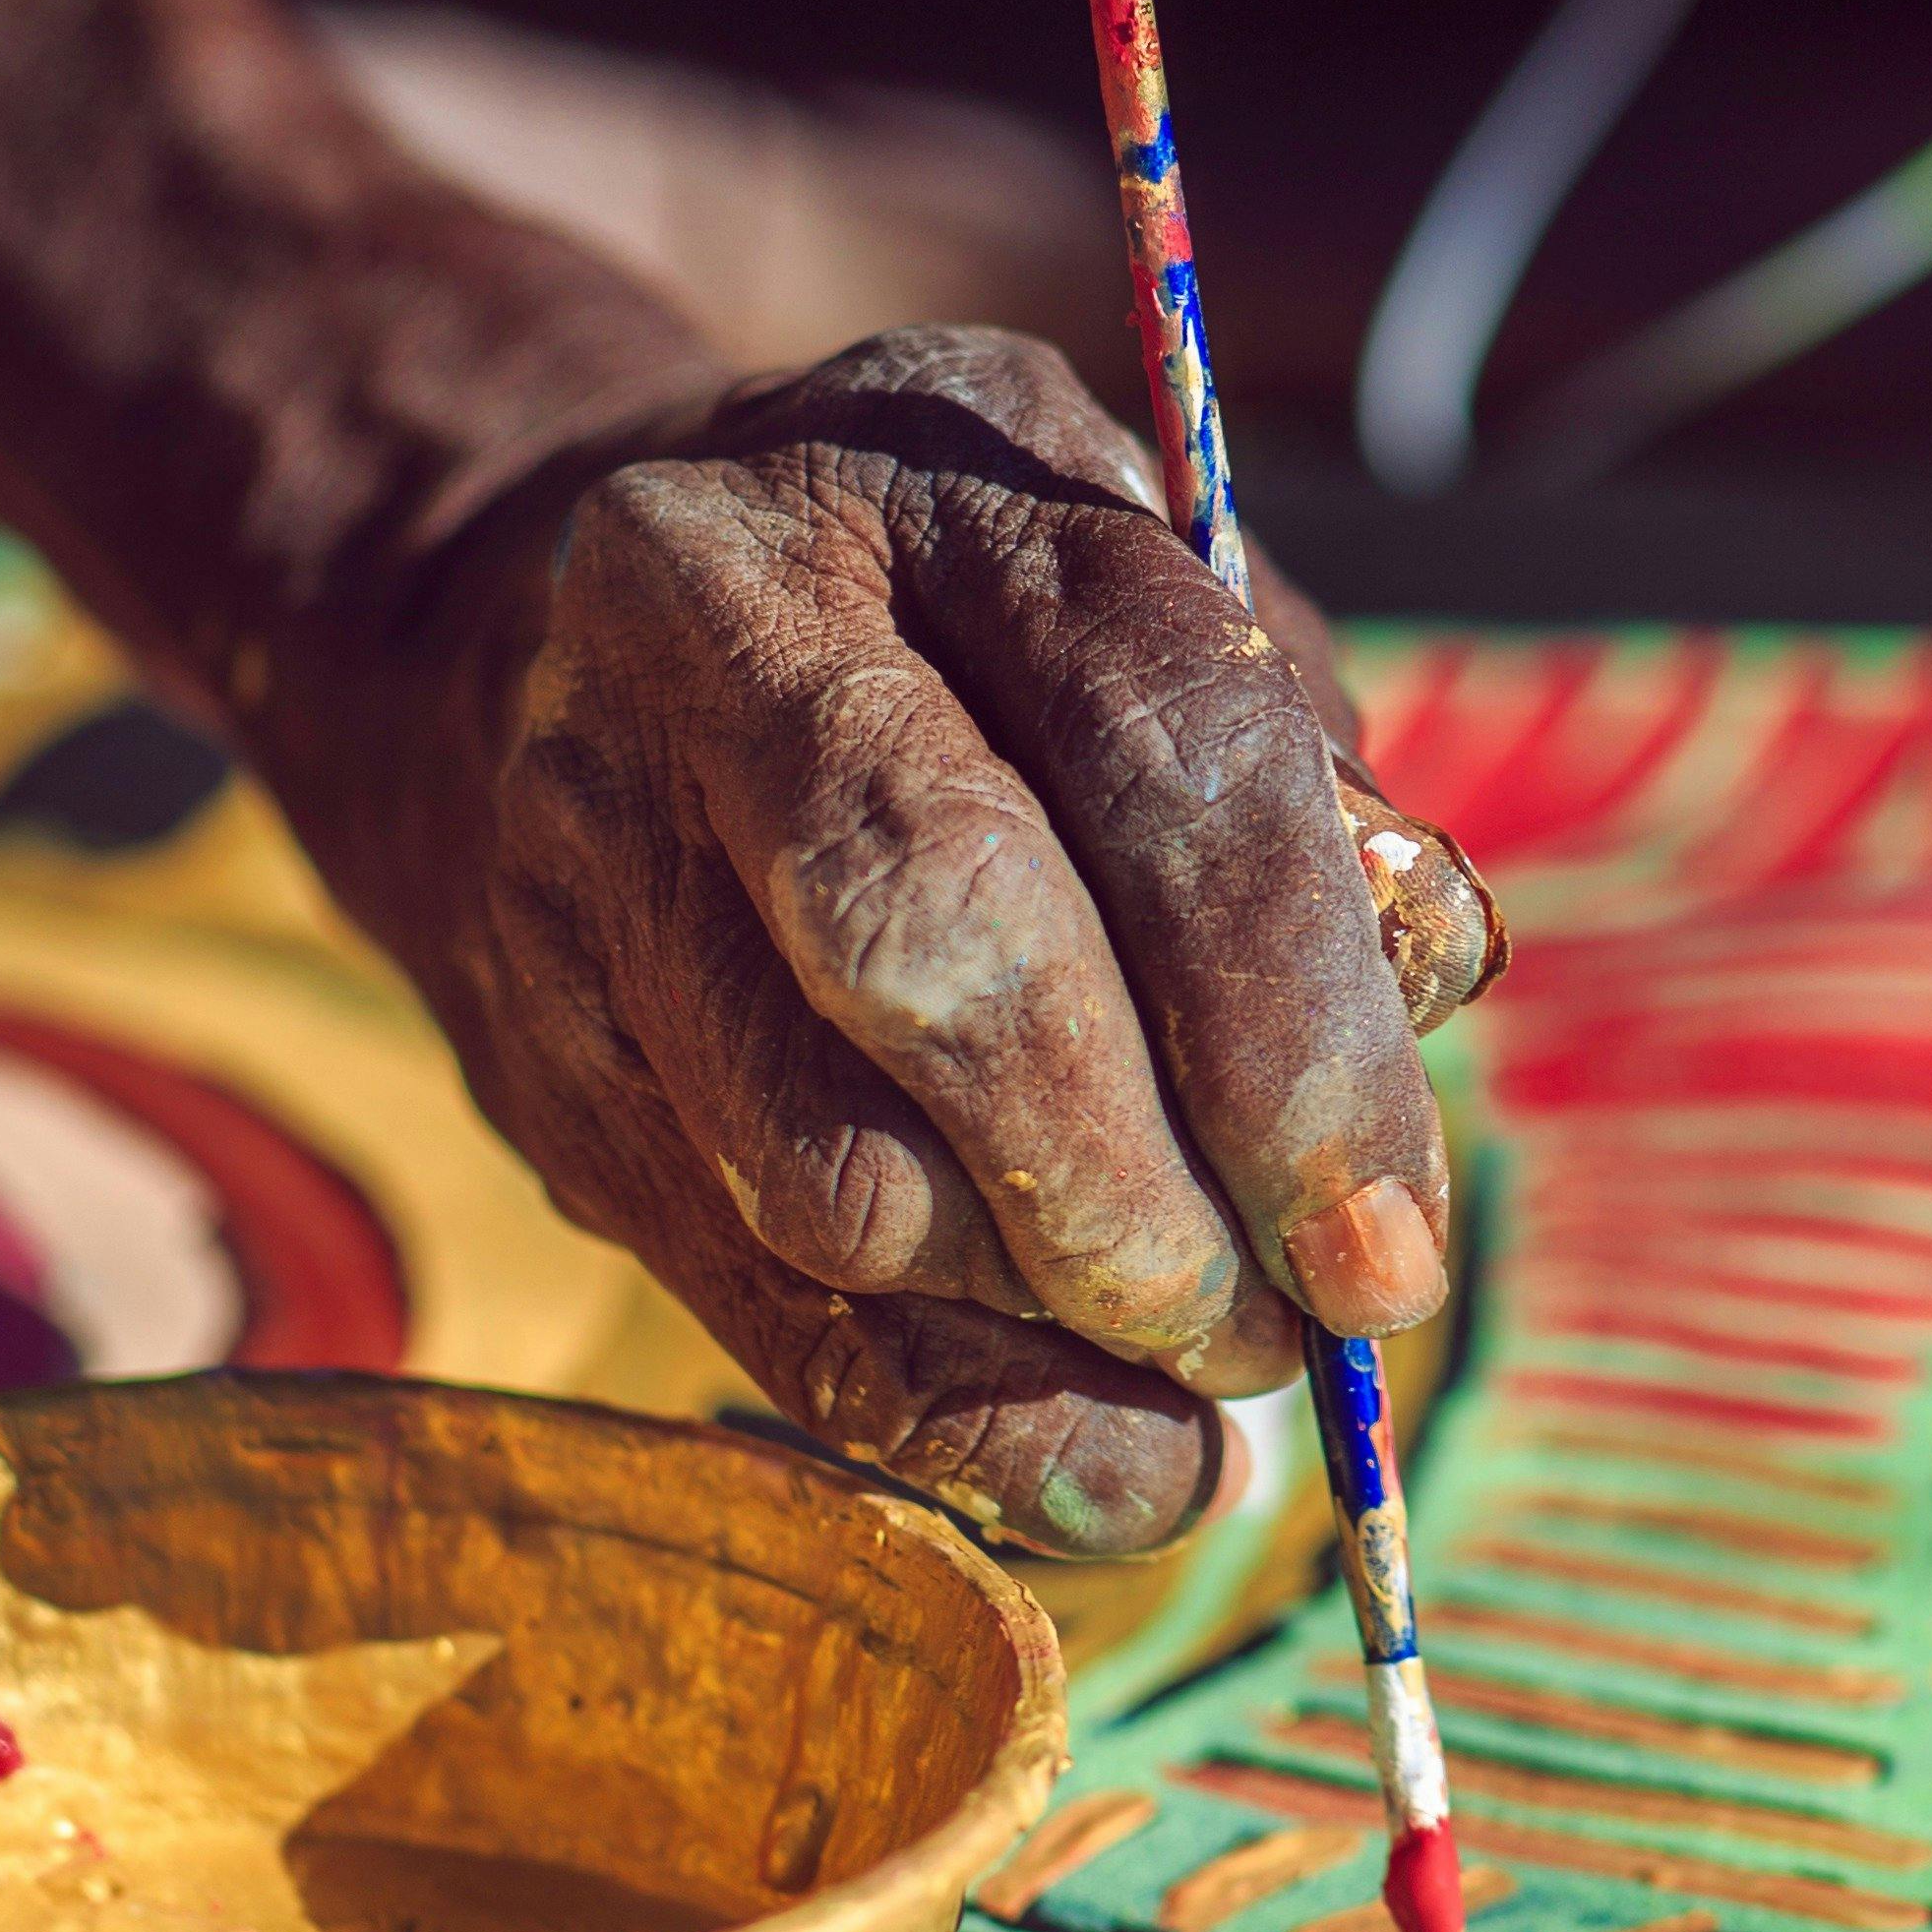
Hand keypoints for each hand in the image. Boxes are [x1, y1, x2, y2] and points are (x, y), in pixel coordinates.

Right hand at [289, 323, 1493, 1557]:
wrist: (506, 633)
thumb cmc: (946, 633)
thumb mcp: (1148, 604)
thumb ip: (1306, 783)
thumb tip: (1425, 989)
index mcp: (925, 462)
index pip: (1154, 744)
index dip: (1295, 1024)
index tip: (1392, 1245)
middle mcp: (716, 628)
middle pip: (946, 948)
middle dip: (1155, 1196)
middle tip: (1289, 1327)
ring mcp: (586, 849)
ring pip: (835, 1171)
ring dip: (1055, 1323)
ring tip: (1198, 1350)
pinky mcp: (539, 1061)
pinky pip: (759, 1302)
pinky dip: (963, 1426)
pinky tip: (1110, 1468)